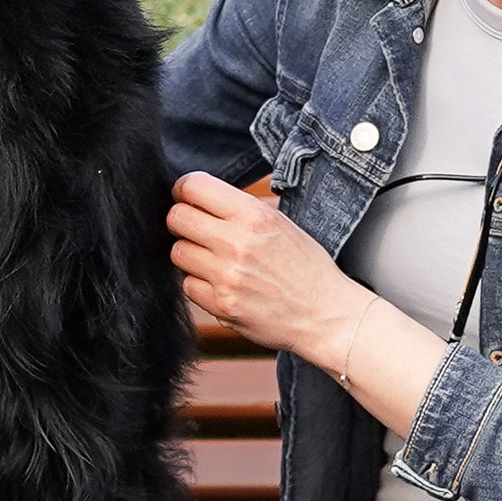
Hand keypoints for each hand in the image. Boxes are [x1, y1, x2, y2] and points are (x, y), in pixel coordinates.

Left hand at [168, 174, 451, 442]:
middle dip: (182, 221)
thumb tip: (200, 195)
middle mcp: (236, 242)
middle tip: (196, 229)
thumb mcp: (281, 222)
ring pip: (177, 252)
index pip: (193, 186)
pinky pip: (188, 285)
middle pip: (176, 218)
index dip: (184, 190)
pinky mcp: (221, 304)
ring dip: (190, 254)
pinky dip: (199, 284)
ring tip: (212, 259)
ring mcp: (226, 275)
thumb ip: (241, 207)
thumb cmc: (305, 265)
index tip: (187, 197)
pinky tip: (220, 284)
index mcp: (254, 214)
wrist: (326, 314)